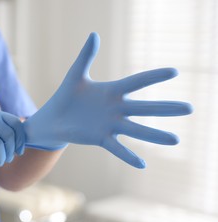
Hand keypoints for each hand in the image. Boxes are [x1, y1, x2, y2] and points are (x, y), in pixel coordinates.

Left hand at [24, 32, 191, 167]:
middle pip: (145, 108)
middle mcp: (116, 109)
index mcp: (112, 91)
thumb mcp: (75, 75)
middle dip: (165, 108)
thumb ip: (86, 56)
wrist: (53, 119)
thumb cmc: (65, 96)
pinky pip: (117, 148)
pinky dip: (128, 156)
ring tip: (175, 140)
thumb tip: (94, 34)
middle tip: (190, 108)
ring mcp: (109, 125)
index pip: (137, 82)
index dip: (154, 77)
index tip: (174, 72)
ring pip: (136, 130)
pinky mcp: (100, 138)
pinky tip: (142, 164)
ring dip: (154, 135)